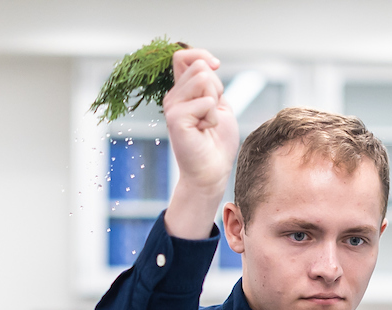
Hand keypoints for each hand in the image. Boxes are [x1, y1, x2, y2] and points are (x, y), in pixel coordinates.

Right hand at [163, 48, 237, 239]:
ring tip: (206, 123)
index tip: (216, 66)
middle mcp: (173, 96)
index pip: (182, 56)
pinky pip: (206, 102)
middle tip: (211, 114)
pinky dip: (213, 117)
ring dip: (215, 103)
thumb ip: (211, 85)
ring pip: (204, 80)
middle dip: (216, 88)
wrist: (212, 172)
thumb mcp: (219, 106)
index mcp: (182, 92)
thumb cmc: (217, 142)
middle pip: (200, 67)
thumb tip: (208, 63)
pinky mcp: (175, 118)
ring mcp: (172, 106)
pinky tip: (203, 131)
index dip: (200, 55)